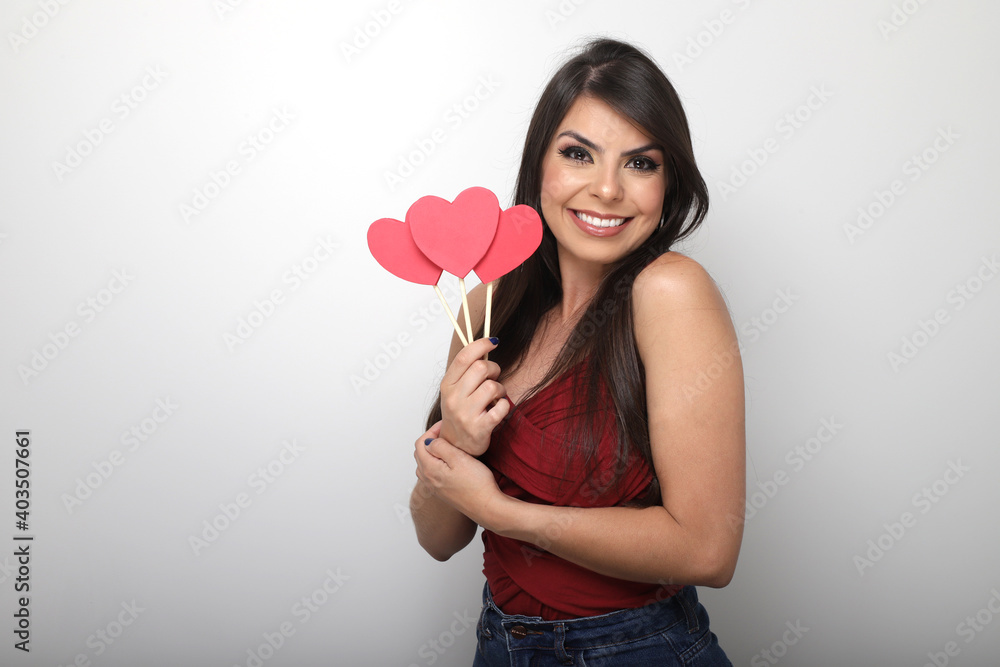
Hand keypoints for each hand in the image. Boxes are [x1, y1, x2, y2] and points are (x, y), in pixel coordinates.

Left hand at [414, 423, 509, 529]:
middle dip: (430, 440)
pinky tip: (451, 462)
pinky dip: (436, 463)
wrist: (487, 507)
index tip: (445, 426)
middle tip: (447, 433)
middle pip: (420, 454)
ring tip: (449, 446)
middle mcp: (428, 480)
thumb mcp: (459, 459)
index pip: (420, 444)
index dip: (431, 431)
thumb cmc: (476, 484)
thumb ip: (440, 447)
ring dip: (433, 453)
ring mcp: (434, 488)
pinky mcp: (442, 492)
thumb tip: (430, 442)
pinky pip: (432, 473)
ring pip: (425, 464)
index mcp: (429, 469)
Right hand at [439, 337, 508, 455]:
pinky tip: (498, 409)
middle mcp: (454, 398)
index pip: (464, 357)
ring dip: (500, 389)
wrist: (456, 445)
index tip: (493, 341)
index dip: (481, 345)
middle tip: (493, 378)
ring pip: (493, 386)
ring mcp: (466, 414)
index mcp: (447, 385)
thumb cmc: (459, 413)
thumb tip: (485, 344)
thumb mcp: (455, 390)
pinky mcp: (480, 428)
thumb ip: (466, 370)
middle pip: (481, 368)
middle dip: (494, 369)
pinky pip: (502, 406)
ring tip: (495, 397)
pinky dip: (504, 405)